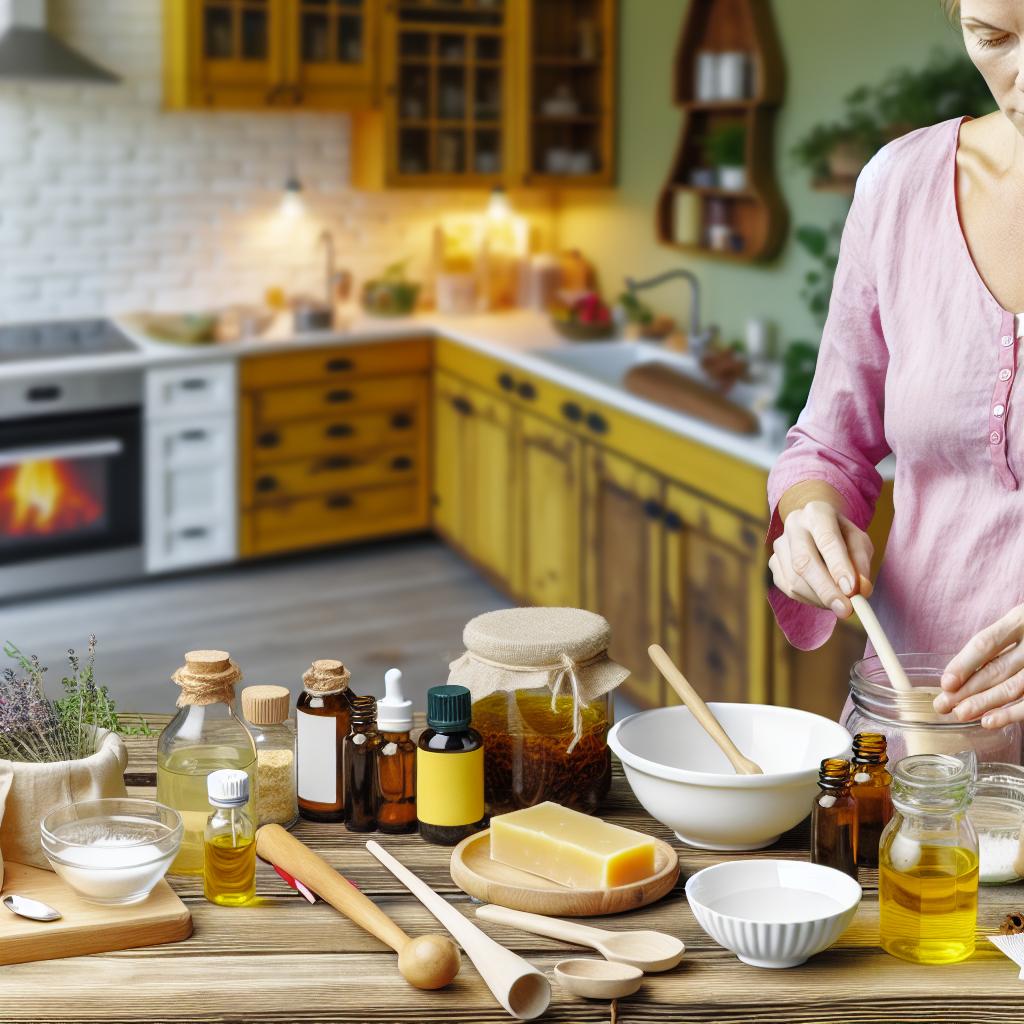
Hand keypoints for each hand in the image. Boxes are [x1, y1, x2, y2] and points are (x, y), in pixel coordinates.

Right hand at [768, 500, 873, 616]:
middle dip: (826, 589)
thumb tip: (862, 589)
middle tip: (845, 609)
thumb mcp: (859, 541)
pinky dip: (809, 600)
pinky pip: (788, 589)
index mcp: (817, 513)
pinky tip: (823, 597)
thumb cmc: (842, 536)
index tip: (852, 591)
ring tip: (840, 603)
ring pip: (795, 580)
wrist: (816, 527)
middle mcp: (793, 525)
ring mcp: (779, 545)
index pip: (827, 539)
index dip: (839, 566)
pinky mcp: (773, 563)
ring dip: (820, 599)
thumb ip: (861, 563)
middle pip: (804, 561)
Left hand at [934, 606, 1023, 726]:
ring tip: (962, 714)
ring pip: (1014, 687)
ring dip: (985, 703)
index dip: (964, 663)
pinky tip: (991, 720)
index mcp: (1020, 619)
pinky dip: (1012, 713)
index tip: (946, 683)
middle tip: (943, 705)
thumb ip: (999, 642)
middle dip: (968, 690)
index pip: (987, 643)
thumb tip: (959, 673)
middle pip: (998, 668)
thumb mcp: (1019, 623)